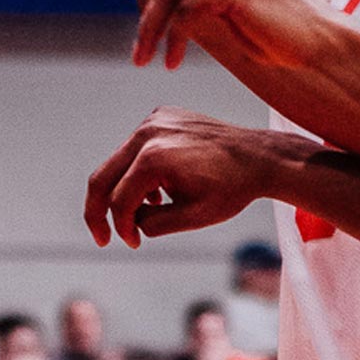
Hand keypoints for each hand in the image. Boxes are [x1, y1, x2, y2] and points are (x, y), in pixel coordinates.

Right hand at [84, 107, 302, 248]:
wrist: (260, 157)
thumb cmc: (232, 189)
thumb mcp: (192, 217)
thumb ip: (151, 224)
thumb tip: (128, 222)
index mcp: (154, 157)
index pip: (119, 200)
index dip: (121, 228)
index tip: (134, 243)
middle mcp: (148, 132)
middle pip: (103, 177)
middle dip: (98, 212)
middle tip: (102, 238)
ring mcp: (154, 120)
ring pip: (119, 163)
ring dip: (124, 191)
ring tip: (151, 211)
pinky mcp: (162, 116)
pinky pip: (137, 148)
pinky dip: (139, 171)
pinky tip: (161, 191)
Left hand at [133, 0, 339, 71]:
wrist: (325, 44)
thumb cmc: (282, 32)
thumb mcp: (235, 3)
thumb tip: (160, 5)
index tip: (146, 26)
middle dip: (143, 5)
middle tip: (141, 45)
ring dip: (152, 28)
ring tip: (149, 58)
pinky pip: (186, 9)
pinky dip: (174, 38)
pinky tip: (176, 60)